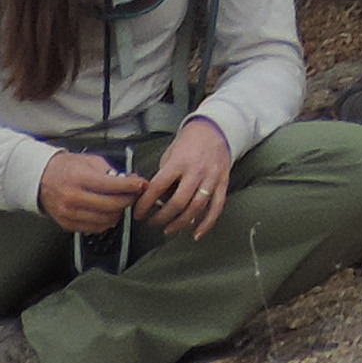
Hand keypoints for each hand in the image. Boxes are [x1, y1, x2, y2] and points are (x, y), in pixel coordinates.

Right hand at [36, 146, 149, 236]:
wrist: (42, 179)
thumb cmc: (66, 168)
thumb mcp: (89, 161)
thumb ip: (110, 171)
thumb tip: (130, 180)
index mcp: (79, 178)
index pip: (112, 185)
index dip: (131, 186)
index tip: (141, 184)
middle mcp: (73, 198)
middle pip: (111, 205)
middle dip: (128, 200)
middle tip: (134, 194)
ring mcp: (70, 214)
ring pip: (106, 220)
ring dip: (118, 212)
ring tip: (121, 202)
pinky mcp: (68, 225)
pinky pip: (95, 229)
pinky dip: (106, 222)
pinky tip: (108, 212)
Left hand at [135, 118, 233, 239]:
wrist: (216, 129)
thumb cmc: (190, 141)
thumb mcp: (170, 153)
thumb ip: (164, 176)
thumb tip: (156, 199)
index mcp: (179, 161)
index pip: (158, 187)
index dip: (145, 204)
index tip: (139, 213)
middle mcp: (196, 171)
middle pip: (178, 202)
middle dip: (161, 217)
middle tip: (152, 223)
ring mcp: (211, 178)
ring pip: (196, 208)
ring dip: (180, 223)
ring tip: (169, 229)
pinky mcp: (223, 183)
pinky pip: (216, 208)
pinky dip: (206, 224)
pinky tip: (196, 233)